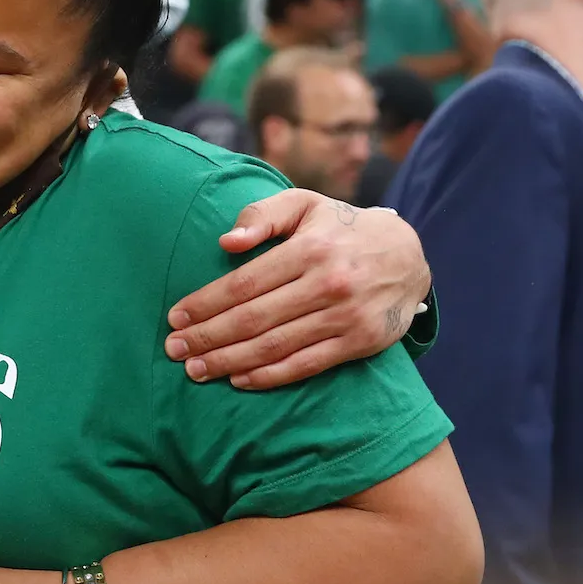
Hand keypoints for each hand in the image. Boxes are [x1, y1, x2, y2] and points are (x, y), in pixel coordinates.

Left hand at [164, 192, 430, 389]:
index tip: (175, 318)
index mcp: (309, 249)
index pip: (244, 283)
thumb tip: (226, 242)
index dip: (205, 303)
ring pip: (275, 346)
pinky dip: (269, 376)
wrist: (408, 255)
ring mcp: (345, 317)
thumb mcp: (304, 204)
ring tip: (196, 369)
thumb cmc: (341, 228)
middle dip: (208, 337)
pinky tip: (239, 379)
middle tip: (174, 350)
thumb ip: (263, 214)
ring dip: (230, 361)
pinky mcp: (359, 343)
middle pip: (254, 319)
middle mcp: (328, 284)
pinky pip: (306, 365)